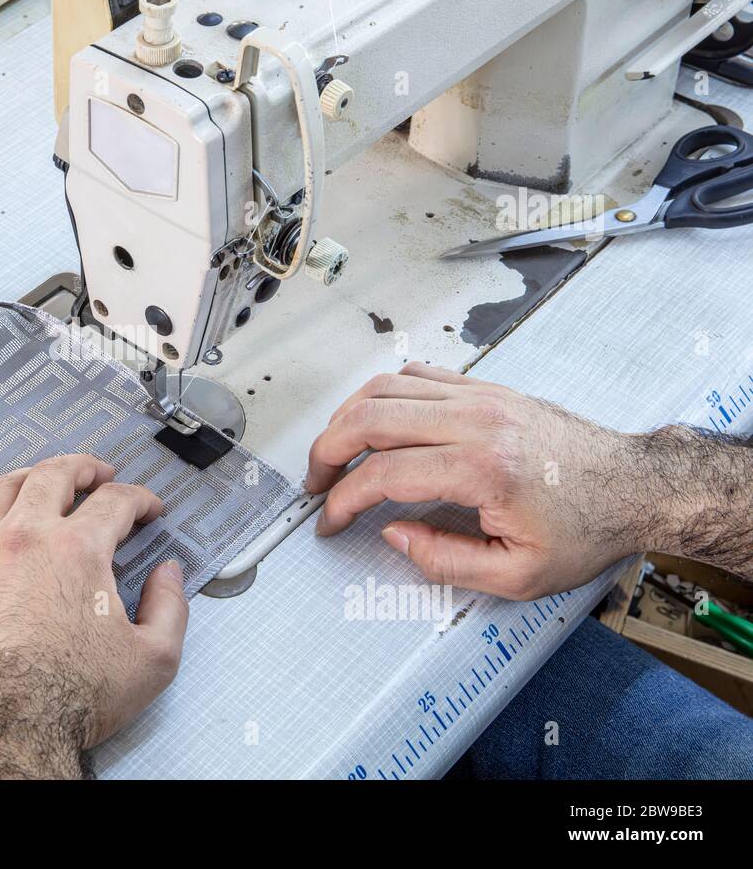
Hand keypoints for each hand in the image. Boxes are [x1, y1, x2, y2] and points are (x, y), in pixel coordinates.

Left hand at [0, 454, 188, 778]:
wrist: (7, 732)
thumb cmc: (72, 701)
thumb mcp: (153, 659)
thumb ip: (169, 607)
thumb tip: (168, 575)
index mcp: (79, 550)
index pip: (116, 503)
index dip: (140, 499)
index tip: (147, 508)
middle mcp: (27, 538)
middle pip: (55, 476)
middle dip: (84, 469)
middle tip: (97, 474)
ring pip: (2, 490)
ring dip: (27, 475)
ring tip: (39, 476)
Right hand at [305, 362, 643, 599]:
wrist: (634, 486)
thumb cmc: (585, 527)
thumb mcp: (517, 574)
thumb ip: (444, 561)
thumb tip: (393, 534)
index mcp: (482, 468)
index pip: (383, 474)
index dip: (343, 501)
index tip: (330, 520)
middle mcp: (476, 420)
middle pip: (370, 417)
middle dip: (328, 451)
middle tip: (316, 481)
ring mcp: (479, 396)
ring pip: (385, 387)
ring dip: (347, 418)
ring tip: (334, 451)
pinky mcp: (485, 388)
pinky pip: (415, 375)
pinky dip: (381, 394)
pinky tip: (373, 421)